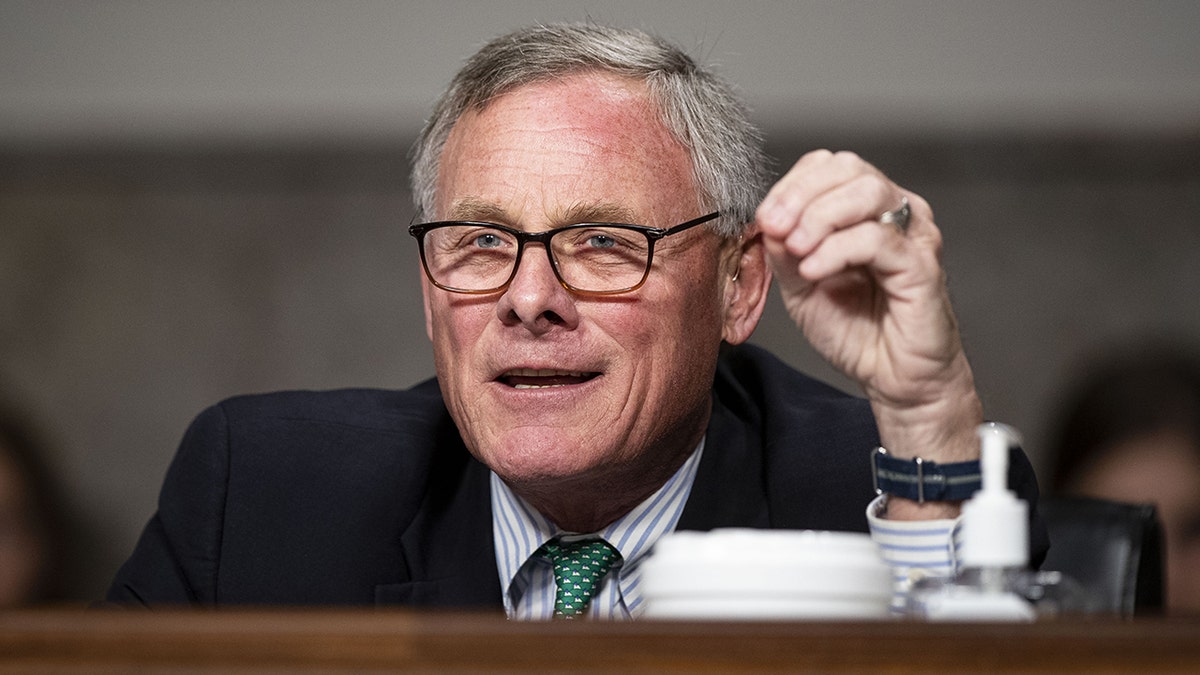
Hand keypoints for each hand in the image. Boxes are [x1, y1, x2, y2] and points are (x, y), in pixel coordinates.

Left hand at [755, 150, 981, 476]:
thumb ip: (785, 251)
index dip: (791, 185)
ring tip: (797, 251)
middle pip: (848, 166)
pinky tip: (815, 271)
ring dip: (819, 217)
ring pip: (867, 191)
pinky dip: (836, 250)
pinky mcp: (922, 264)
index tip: (765, 219)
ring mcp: (913, 234)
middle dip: (801, 194)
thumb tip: (768, 220)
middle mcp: (895, 212)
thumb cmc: (855, 331)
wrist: (893, 378)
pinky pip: (877, 238)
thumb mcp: (800, 286)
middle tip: (775, 228)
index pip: (827, 166)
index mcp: (864, 209)